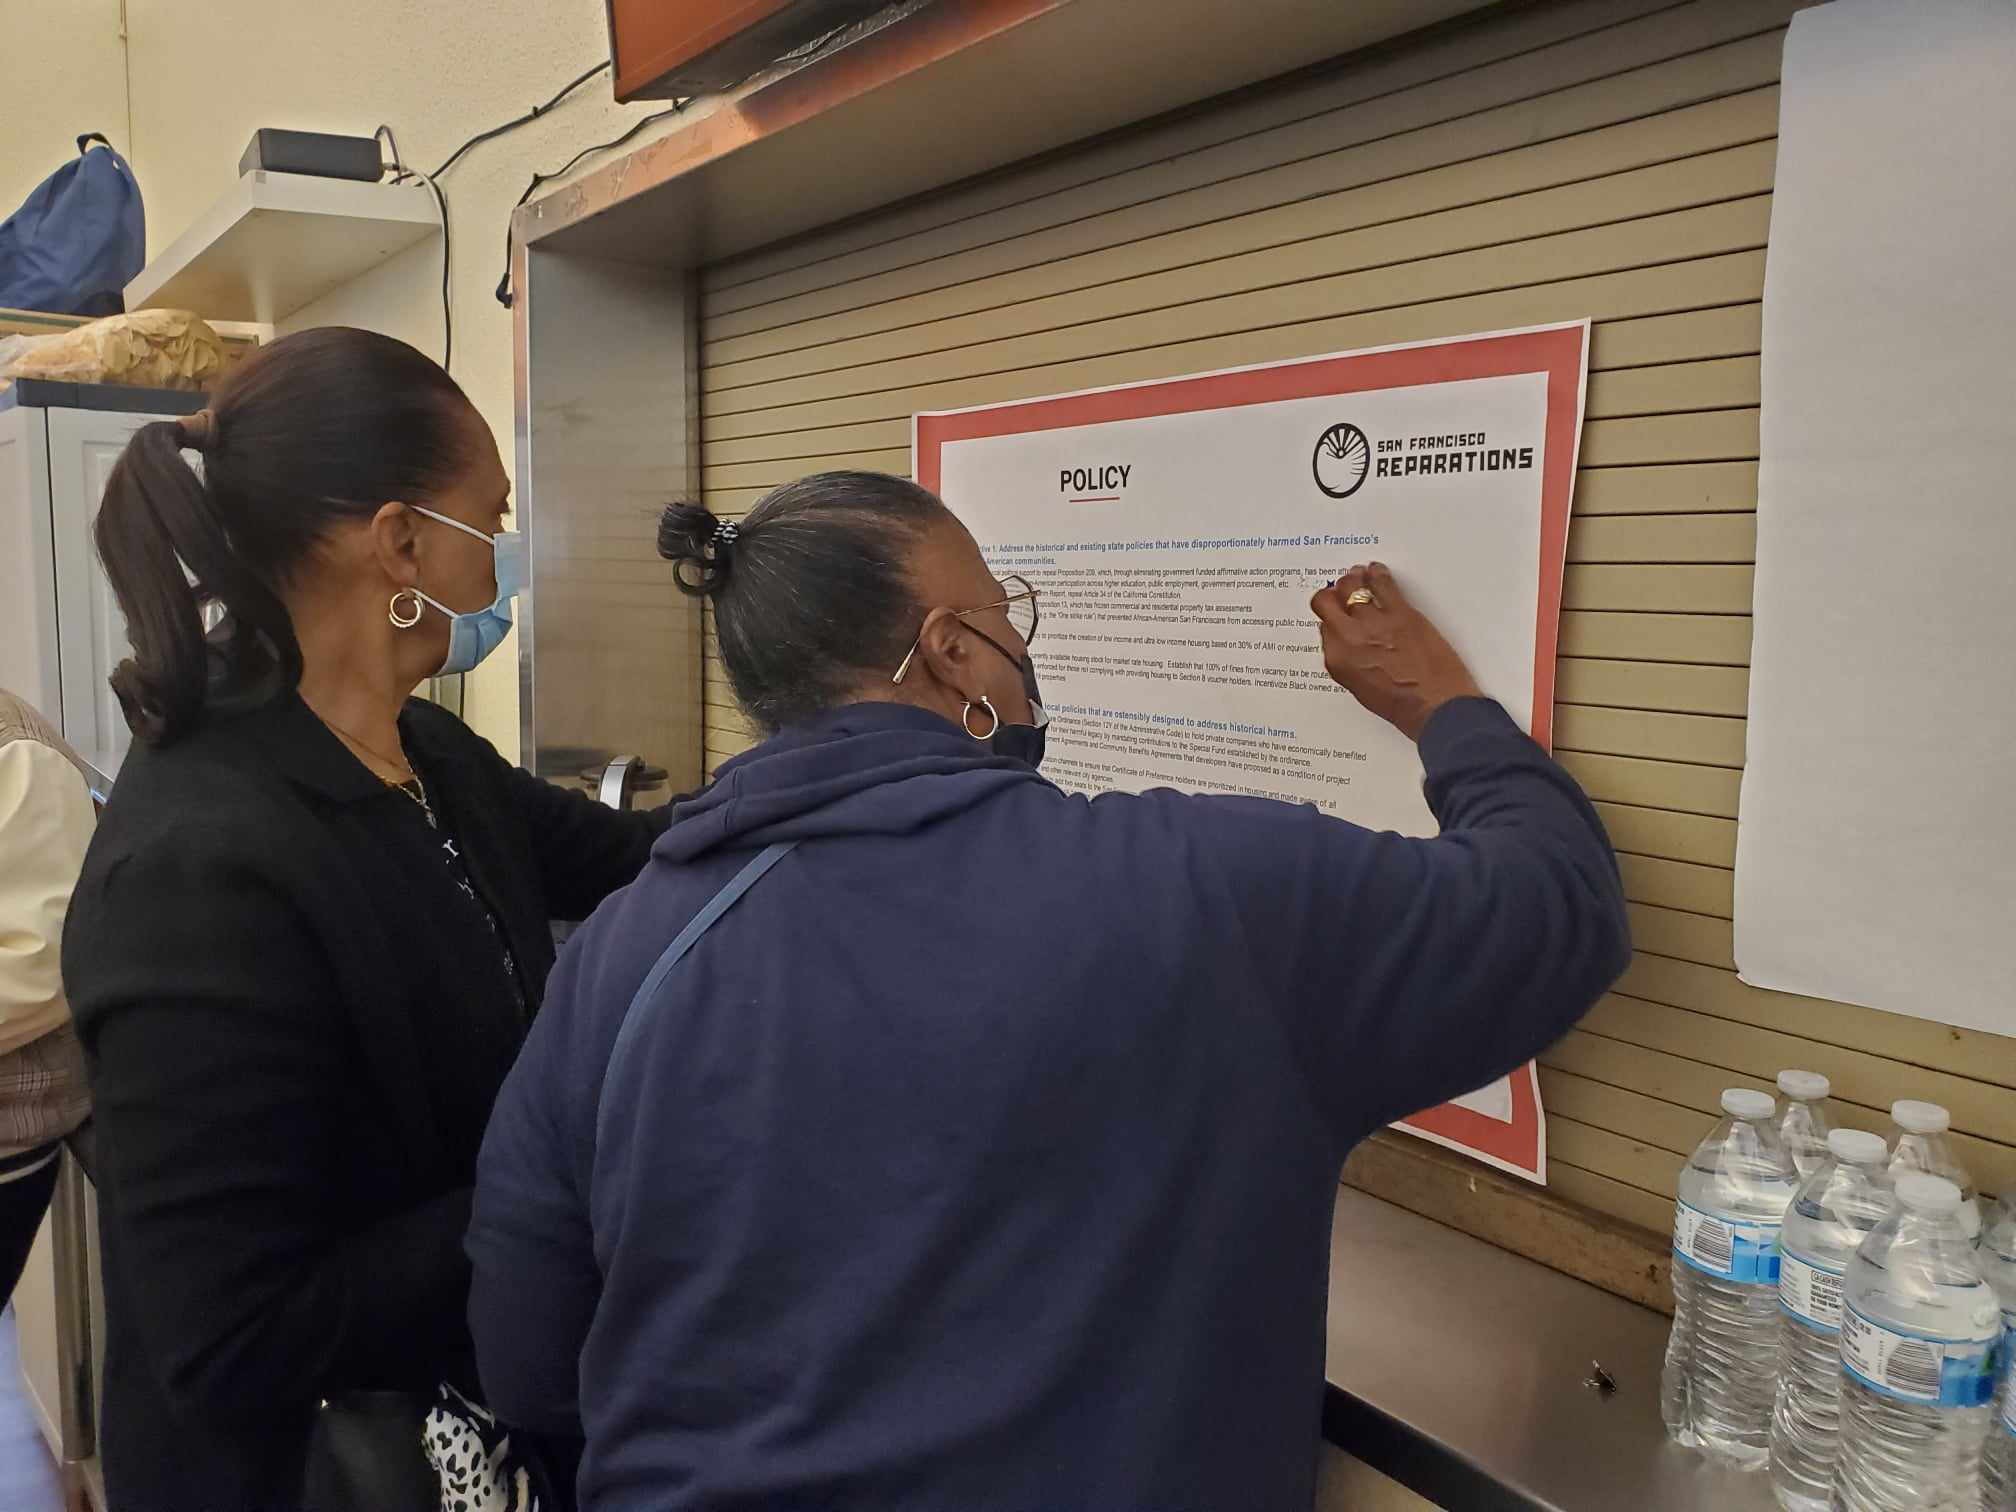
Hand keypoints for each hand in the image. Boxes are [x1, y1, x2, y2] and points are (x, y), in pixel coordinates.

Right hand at [1309, 563, 1482, 741]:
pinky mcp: (1400, 612)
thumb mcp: (1361, 689)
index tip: (1337, 614)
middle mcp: (1348, 638)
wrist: (1435, 707)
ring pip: (1350, 586)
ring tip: (1357, 576)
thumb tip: (1348, 645)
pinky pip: (1381, 583)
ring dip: (1352, 579)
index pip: (1323, 627)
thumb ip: (1348, 663)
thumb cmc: (1402, 705)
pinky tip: (1376, 571)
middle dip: (1333, 594)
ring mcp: (1373, 622)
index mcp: (1337, 660)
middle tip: (1341, 591)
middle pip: (1326, 601)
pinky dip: (1377, 574)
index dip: (1332, 618)